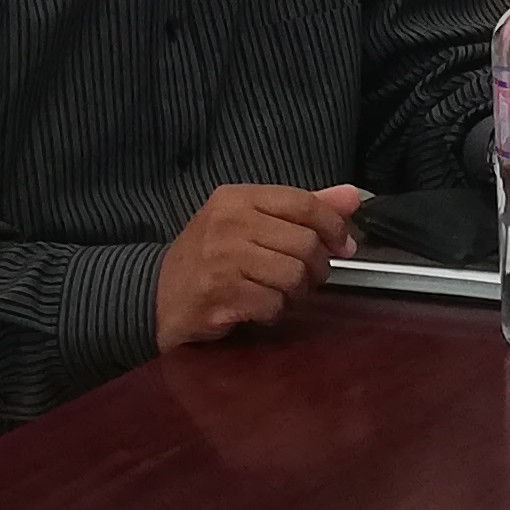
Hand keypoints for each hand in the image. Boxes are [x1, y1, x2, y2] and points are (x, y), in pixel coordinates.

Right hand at [158, 183, 360, 349]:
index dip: (333, 226)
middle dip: (316, 267)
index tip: (342, 245)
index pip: (304, 203)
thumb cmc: (210, 257)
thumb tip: (352, 197)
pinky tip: (258, 307)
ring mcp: (223, 259)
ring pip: (294, 275)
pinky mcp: (221, 294)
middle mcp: (229, 223)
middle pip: (305, 243)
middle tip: (306, 277)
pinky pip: (274, 304)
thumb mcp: (250, 222)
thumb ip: (302, 208)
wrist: (157, 295)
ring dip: (296, 293)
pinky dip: (274, 312)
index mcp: (238, 198)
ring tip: (279, 292)